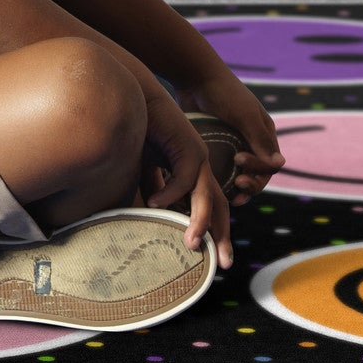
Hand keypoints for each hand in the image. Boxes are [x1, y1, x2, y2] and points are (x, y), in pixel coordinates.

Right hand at [138, 89, 233, 270]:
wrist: (138, 99)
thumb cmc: (140, 133)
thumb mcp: (146, 170)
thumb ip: (153, 191)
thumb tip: (149, 216)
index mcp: (195, 174)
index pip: (211, 207)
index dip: (213, 232)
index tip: (213, 257)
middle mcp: (203, 167)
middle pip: (219, 207)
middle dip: (222, 236)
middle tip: (224, 264)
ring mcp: (199, 156)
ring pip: (206, 196)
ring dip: (199, 222)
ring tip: (191, 244)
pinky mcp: (189, 145)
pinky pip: (184, 177)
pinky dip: (170, 192)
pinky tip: (154, 204)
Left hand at [192, 69, 281, 194]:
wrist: (195, 77)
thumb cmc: (223, 92)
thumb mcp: (244, 114)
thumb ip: (261, 140)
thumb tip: (280, 165)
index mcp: (265, 134)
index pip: (270, 164)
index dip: (259, 169)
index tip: (239, 161)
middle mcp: (252, 142)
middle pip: (258, 175)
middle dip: (251, 185)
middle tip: (237, 186)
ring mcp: (233, 146)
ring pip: (240, 176)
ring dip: (238, 190)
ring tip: (230, 198)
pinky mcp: (216, 148)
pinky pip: (222, 171)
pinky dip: (221, 182)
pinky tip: (212, 189)